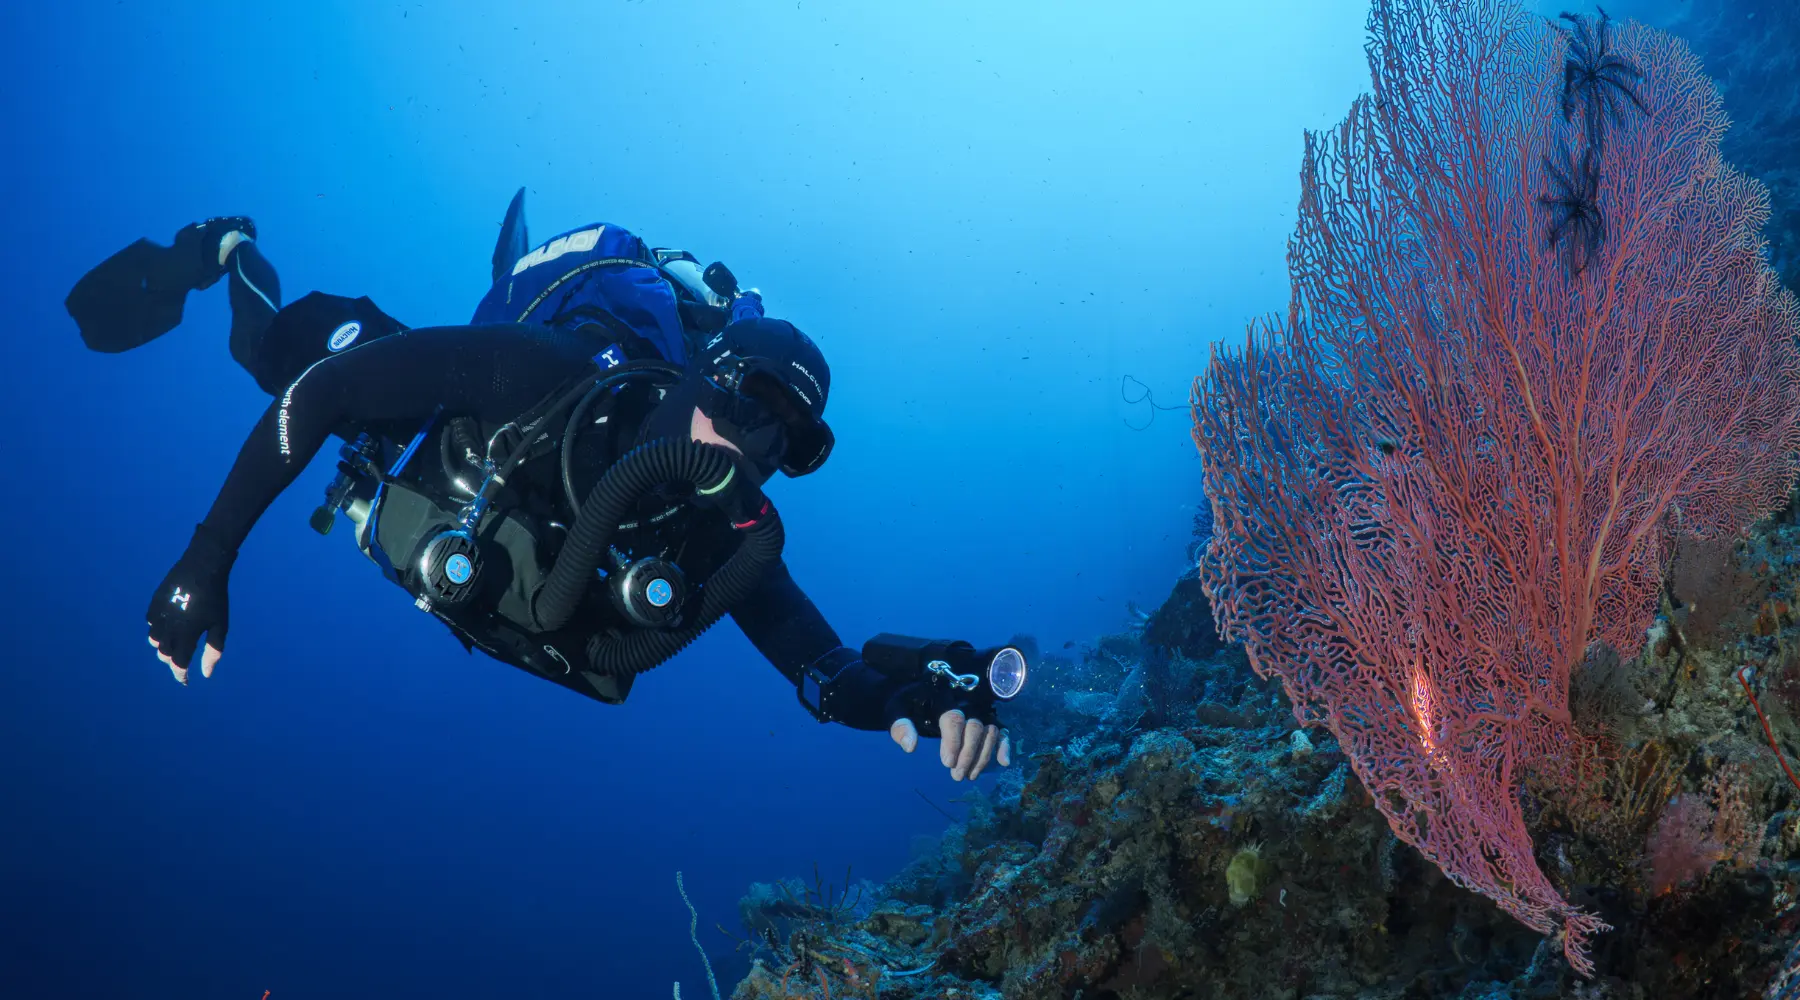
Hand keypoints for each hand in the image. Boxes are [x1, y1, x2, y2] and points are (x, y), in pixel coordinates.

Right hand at [145, 525, 235, 684]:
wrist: (202, 566)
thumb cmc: (216, 597)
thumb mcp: (220, 625)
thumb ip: (213, 650)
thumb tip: (205, 674)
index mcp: (186, 634)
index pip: (178, 663)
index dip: (181, 675)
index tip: (185, 681)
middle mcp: (167, 627)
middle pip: (165, 654)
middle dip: (173, 661)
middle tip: (183, 662)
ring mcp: (158, 614)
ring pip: (155, 640)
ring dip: (164, 647)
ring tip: (176, 646)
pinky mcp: (153, 604)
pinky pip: (151, 624)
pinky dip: (158, 631)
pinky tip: (168, 628)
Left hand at [890, 709, 1011, 780]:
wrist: (917, 692)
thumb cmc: (907, 702)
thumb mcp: (897, 710)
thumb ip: (901, 726)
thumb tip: (910, 746)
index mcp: (943, 698)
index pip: (953, 719)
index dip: (952, 742)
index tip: (946, 763)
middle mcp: (965, 702)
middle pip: (975, 727)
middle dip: (968, 754)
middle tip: (956, 775)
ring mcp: (978, 710)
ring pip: (990, 731)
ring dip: (983, 756)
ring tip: (970, 775)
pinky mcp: (986, 719)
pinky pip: (1001, 730)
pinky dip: (1004, 745)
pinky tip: (1003, 762)